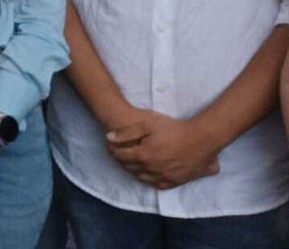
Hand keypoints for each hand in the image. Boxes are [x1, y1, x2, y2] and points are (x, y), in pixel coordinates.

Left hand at [106, 109, 220, 188]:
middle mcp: (151, 169)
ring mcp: (164, 177)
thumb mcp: (147, 125)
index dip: (113, 150)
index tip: (111, 146)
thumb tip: (108, 137)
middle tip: (120, 154)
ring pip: (142, 177)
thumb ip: (126, 133)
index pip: (120, 156)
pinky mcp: (176, 181)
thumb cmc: (174, 129)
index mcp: (142, 155)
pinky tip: (149, 174)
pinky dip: (150, 179)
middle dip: (122, 160)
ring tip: (133, 162)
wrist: (202, 139)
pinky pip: (157, 184)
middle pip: (129, 168)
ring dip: (135, 170)